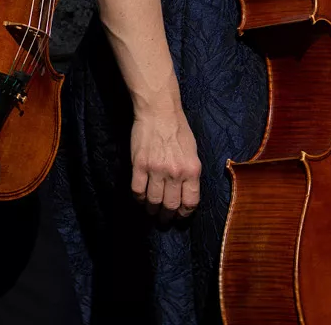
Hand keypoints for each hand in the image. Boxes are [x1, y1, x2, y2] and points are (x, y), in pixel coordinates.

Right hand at [130, 103, 201, 218]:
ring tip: (151, 210)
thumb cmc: (178, 129)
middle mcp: (175, 173)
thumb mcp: (193, 152)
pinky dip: (139, 198)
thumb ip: (190, 173)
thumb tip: (185, 193)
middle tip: (163, 219)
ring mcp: (156, 170)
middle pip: (170, 205)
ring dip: (152, 209)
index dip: (184, 214)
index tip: (179, 216)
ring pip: (153, 201)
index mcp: (192, 170)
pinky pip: (137, 190)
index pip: (190, 203)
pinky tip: (140, 197)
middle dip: (167, 216)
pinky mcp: (139, 165)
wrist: (159, 111)